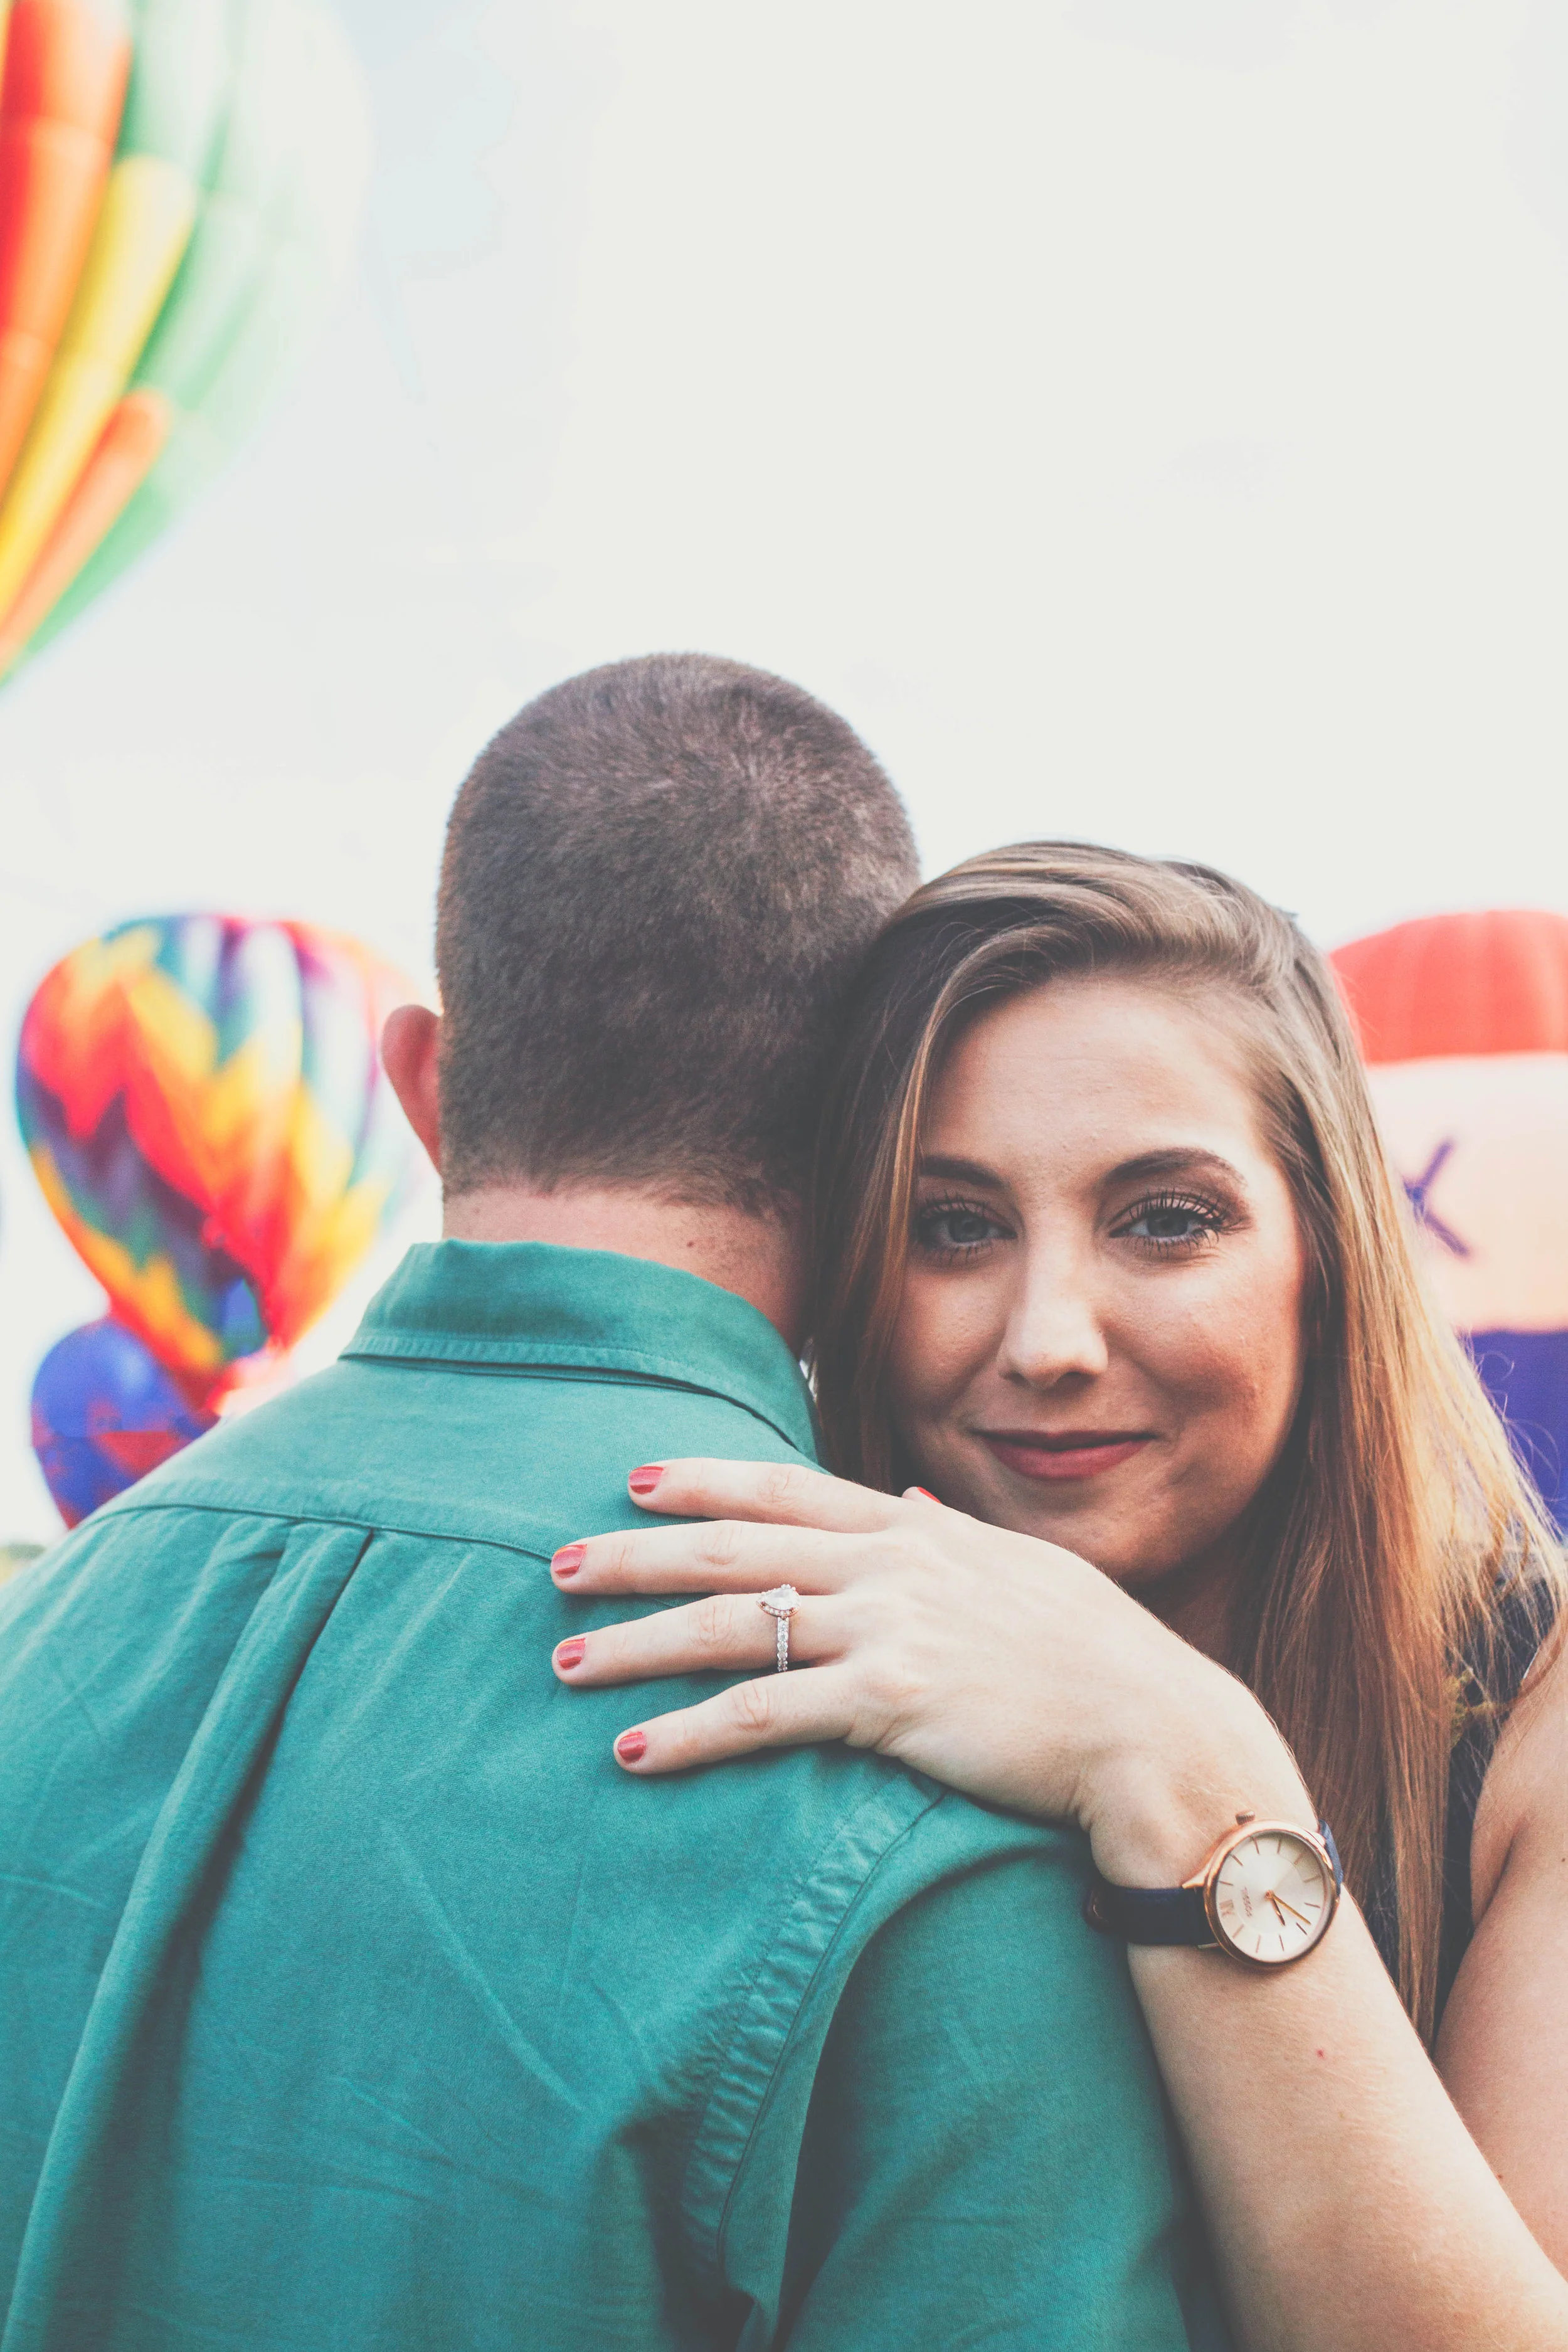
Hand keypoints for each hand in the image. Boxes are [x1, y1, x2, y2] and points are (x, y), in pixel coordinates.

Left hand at [550, 1458, 1314, 1882]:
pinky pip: (767, 1714)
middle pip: (733, 1548)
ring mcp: (888, 1630)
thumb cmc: (1096, 1657)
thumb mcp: (1021, 1572)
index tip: (634, 1478)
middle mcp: (890, 1566)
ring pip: (731, 1625)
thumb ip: (951, 1536)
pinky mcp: (891, 1703)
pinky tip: (635, 1752)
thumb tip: (909, 1502)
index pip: (786, 1489)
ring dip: (638, 1644)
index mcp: (915, 1531)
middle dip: (636, 1555)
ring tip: (565, 1662)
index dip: (704, 1480)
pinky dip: (691, 1732)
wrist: (1151, 1727)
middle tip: (559, 1564)